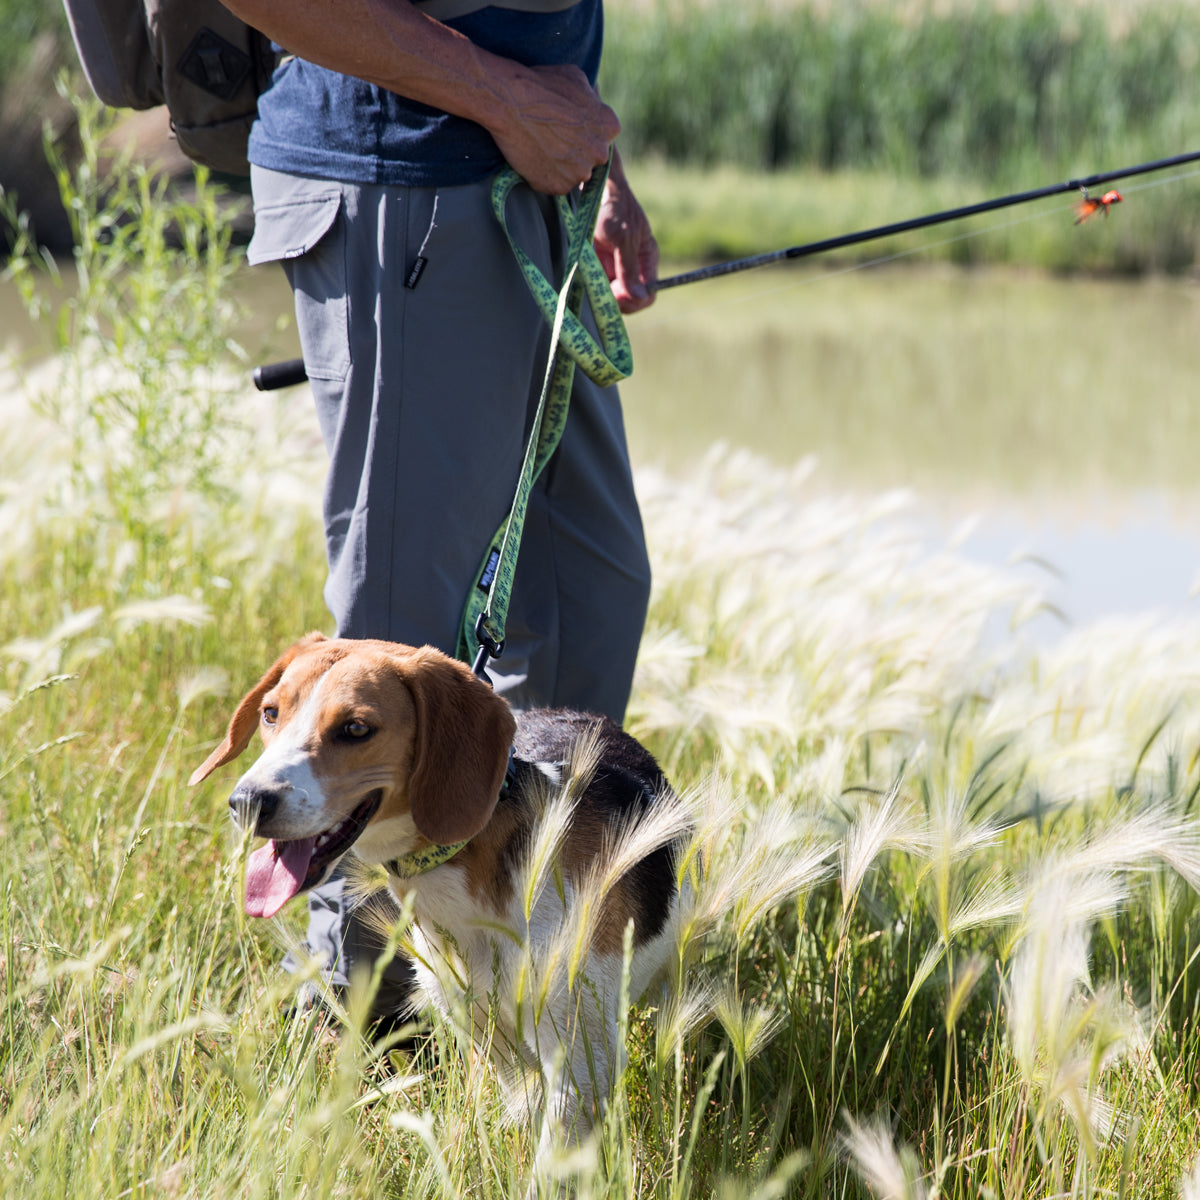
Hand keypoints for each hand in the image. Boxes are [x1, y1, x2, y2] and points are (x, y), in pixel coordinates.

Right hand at [487, 63, 619, 194]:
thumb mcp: (577, 80)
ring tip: (541, 146)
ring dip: (561, 165)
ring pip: (573, 173)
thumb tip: (592, 107)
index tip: (568, 127)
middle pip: (590, 158)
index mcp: (610, 127)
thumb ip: (591, 100)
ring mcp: (580, 173)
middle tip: (553, 138)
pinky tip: (533, 158)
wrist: (511, 102)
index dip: (584, 132)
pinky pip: (555, 184)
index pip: (602, 136)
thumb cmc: (542, 85)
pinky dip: (545, 176)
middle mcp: (600, 153)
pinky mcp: (559, 187)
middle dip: (576, 151)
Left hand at [593, 153, 657, 313]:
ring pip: (611, 294)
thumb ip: (629, 268)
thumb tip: (639, 297)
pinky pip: (599, 282)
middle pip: (629, 299)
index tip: (616, 296)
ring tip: (593, 274)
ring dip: (602, 290)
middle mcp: (633, 265)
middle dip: (616, 299)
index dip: (633, 302)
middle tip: (599, 290)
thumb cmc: (612, 207)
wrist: (595, 186)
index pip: (648, 296)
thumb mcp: (622, 238)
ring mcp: (617, 264)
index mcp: (647, 258)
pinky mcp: (601, 262)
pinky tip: (588, 269)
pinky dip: (593, 281)